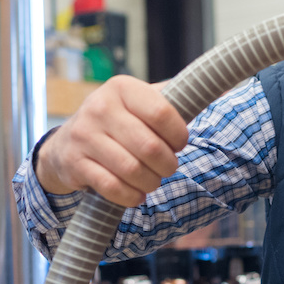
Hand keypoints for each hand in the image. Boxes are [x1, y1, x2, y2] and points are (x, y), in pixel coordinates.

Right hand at [35, 75, 188, 207]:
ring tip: (152, 181)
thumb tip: (217, 90)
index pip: (162, 113)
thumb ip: (171, 98)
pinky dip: (130, 196)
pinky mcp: (75, 163)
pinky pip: (112, 187)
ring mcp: (84, 135)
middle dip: (167, 165)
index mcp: (121, 87)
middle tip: (167, 168)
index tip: (179, 144)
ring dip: (150, 182)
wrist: (66, 144)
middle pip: (150, 146)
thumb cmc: (116, 123)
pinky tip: (136, 194)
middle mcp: (99, 107)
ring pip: (132, 170)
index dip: (178, 135)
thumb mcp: (138, 102)